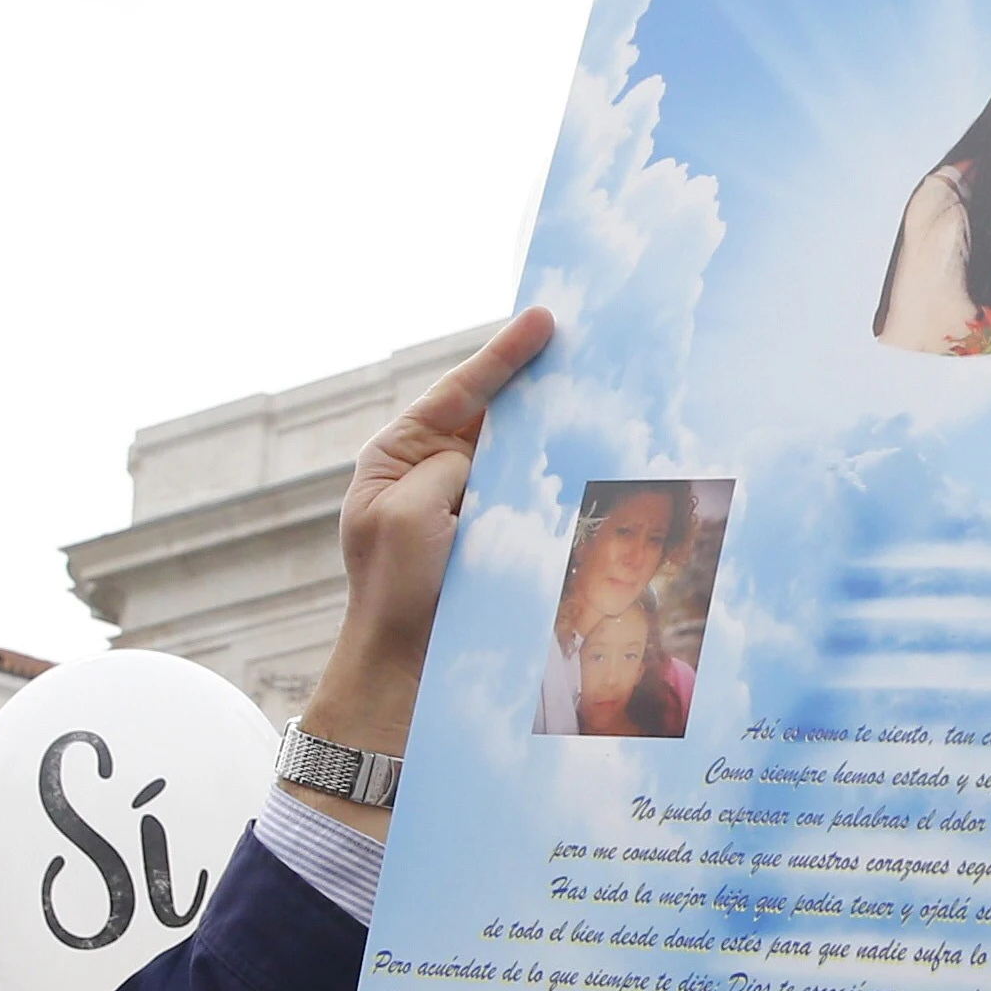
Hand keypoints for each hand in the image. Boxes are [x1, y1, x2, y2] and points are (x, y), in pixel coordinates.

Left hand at [295, 306, 553, 797]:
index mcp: (397, 456)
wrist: (406, 672)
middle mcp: (433, 473)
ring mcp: (467, 507)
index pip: (457, 392)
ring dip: (556, 431)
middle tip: (584, 342)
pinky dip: (561, 481)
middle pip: (494, 414)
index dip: (503, 355)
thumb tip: (493, 461)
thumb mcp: (407, 516)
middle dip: (537, 382)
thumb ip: (451, 471)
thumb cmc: (391, 593)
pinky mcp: (497, 540)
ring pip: (521, 454)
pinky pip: (535, 497)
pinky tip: (594, 463)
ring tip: (599, 394)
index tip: (545, 318)